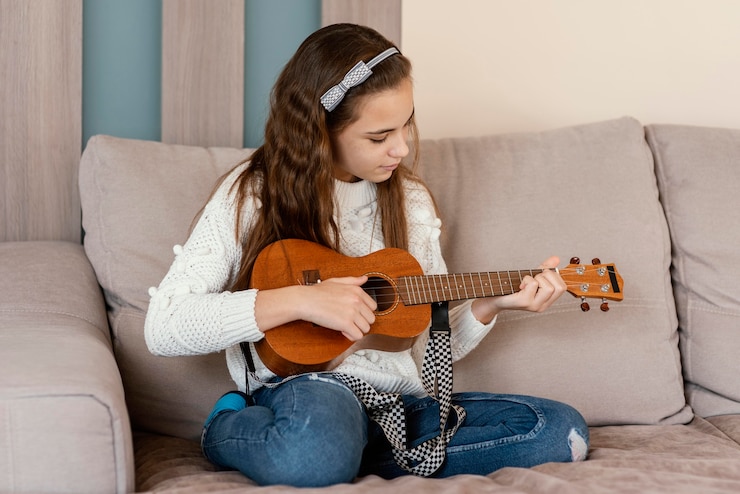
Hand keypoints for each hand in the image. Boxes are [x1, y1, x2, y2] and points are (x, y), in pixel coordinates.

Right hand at [255, 276, 376, 340]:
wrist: (305, 300)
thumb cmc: (317, 292)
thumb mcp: (336, 281)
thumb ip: (352, 280)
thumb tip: (364, 278)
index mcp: (357, 290)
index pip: (373, 307)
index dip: (364, 313)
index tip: (354, 314)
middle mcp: (357, 301)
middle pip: (371, 319)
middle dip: (361, 322)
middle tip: (349, 322)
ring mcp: (352, 312)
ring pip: (366, 328)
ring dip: (356, 330)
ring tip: (345, 326)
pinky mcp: (345, 323)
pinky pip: (358, 336)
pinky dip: (351, 336)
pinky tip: (343, 331)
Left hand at [471, 256, 565, 323]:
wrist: (494, 297)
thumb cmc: (512, 286)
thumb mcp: (531, 276)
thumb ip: (544, 268)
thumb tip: (556, 258)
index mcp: (547, 301)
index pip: (563, 287)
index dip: (554, 275)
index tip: (541, 274)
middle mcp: (543, 305)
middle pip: (560, 287)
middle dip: (548, 276)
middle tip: (535, 277)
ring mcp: (534, 306)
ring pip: (548, 287)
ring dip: (537, 278)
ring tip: (527, 281)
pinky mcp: (524, 302)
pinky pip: (534, 284)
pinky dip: (527, 279)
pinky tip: (520, 284)